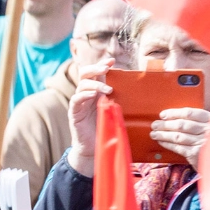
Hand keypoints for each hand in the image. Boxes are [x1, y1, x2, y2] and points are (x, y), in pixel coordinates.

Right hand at [66, 60, 112, 176]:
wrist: (94, 149)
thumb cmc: (106, 130)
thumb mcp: (115, 112)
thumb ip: (118, 101)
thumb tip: (135, 90)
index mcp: (95, 92)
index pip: (96, 73)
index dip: (102, 64)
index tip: (113, 60)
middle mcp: (86, 95)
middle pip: (85, 73)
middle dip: (95, 67)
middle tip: (106, 67)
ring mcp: (79, 103)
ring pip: (82, 84)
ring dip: (95, 83)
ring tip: (108, 89)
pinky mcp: (74, 113)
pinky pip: (76, 100)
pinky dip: (84, 94)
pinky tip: (93, 94)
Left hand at [150, 107, 209, 168]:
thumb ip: (199, 122)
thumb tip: (173, 118)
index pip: (190, 113)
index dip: (174, 113)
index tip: (163, 115)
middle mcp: (208, 130)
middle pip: (182, 125)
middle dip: (165, 124)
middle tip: (155, 125)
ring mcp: (203, 142)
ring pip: (178, 136)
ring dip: (163, 135)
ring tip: (154, 134)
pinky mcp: (197, 154)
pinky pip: (178, 147)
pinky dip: (168, 144)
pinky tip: (161, 142)